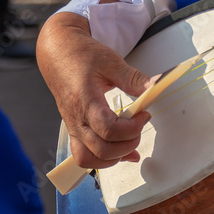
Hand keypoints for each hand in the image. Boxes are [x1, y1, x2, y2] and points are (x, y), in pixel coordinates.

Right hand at [37, 12, 151, 168]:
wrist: (58, 54)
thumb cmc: (81, 56)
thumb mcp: (111, 62)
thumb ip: (133, 78)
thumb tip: (155, 87)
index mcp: (85, 101)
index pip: (108, 129)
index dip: (132, 128)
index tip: (145, 114)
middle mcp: (75, 119)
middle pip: (101, 149)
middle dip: (127, 144)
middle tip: (140, 125)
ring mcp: (72, 127)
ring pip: (88, 159)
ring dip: (114, 157)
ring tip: (130, 141)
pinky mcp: (73, 129)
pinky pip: (84, 155)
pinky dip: (102, 159)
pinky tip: (120, 151)